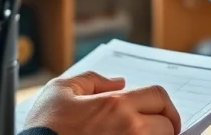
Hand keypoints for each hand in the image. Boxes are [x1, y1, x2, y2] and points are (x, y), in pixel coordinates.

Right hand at [24, 71, 181, 134]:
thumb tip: (117, 82)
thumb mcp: (60, 91)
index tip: (161, 114)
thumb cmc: (43, 129)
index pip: (159, 96)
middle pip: (167, 125)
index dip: (163, 104)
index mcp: (117, 105)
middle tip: (154, 129)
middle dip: (162, 125)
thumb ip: (91, 81)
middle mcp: (129, 129)